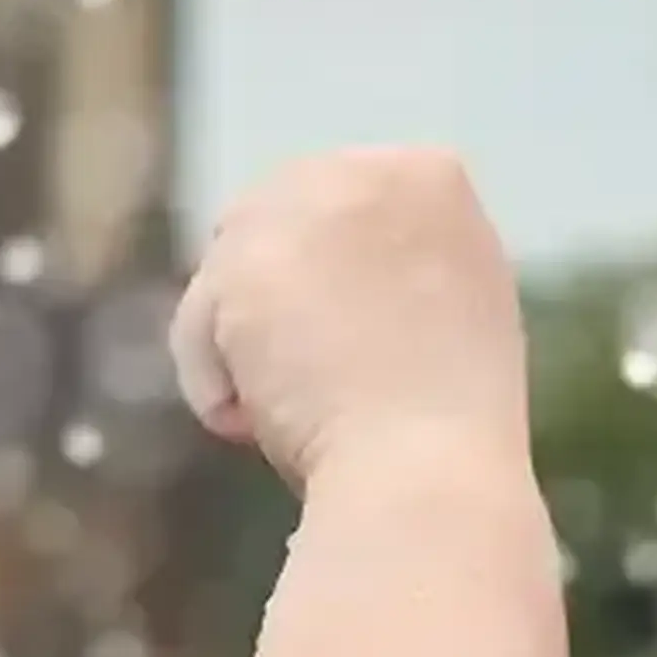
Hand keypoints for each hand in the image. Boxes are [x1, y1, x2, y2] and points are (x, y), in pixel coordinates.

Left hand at [171, 148, 529, 495]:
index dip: (336, 286)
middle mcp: (366, 171)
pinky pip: (198, 324)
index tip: (351, 353)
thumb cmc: (454, 439)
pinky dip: (217, 385)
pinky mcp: (241, 263)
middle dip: (281, 307)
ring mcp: (300, 208)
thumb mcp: (458, 320)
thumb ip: (404, 272)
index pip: (347, 209)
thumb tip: (333, 280)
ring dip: (248, 350)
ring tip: (284, 419)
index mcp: (436, 183)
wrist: (428, 485)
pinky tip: (252, 427)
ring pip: (230, 269)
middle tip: (304, 389)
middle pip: (277, 222)